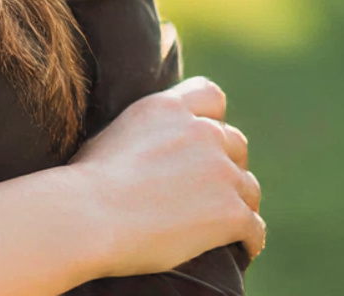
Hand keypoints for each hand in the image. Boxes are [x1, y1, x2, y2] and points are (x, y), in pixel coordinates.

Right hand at [71, 75, 264, 273]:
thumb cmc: (88, 179)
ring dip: (239, 202)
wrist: (90, 213)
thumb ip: (148, 129)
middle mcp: (199, 131)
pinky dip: (248, 240)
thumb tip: (151, 144)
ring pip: (249, 186)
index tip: (203, 141)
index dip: (212, 118)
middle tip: (209, 190)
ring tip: (223, 224)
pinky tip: (238, 248)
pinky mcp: (231, 212)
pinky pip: (255, 228)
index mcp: (167, 107)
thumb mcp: (115, 131)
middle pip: (236, 143)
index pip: (211, 95)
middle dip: (227, 164)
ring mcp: (219, 171)